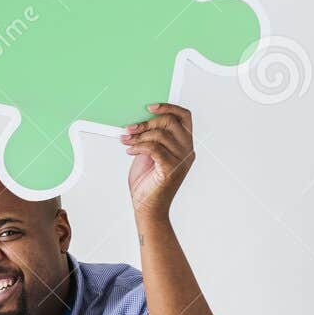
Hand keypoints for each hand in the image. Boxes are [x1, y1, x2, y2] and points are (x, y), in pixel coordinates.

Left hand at [121, 103, 193, 220]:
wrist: (147, 207)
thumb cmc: (147, 182)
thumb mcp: (148, 155)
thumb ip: (150, 139)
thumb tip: (138, 122)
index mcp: (185, 144)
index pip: (185, 117)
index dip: (169, 107)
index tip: (150, 106)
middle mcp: (187, 150)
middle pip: (171, 122)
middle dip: (147, 122)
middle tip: (129, 128)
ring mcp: (182, 160)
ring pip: (160, 134)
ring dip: (138, 136)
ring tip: (126, 141)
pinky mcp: (172, 168)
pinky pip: (154, 148)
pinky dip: (139, 147)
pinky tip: (130, 151)